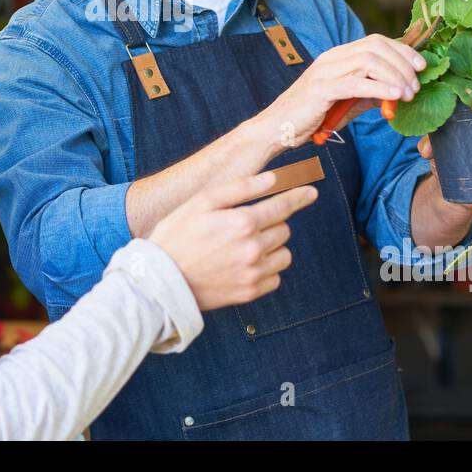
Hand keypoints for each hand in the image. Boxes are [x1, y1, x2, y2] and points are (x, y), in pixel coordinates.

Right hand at [149, 171, 317, 310]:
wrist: (162, 281)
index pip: (283, 206)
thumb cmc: (178, 236)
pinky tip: (245, 264)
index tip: (310, 192)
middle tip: (246, 224)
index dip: (298, 196)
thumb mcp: (202, 202)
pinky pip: (275, 277)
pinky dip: (266, 269)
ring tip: (245, 246)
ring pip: (283, 254)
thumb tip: (272, 179)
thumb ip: (240, 188)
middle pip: (283, 229)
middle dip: (271, 223)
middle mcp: (253, 248)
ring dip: (272, 247)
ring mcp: (253, 273)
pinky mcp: (250, 292)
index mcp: (242, 222)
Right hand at [255, 35, 425, 147]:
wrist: (277, 128)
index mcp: (338, 56)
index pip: (376, 41)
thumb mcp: (347, 102)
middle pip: (376, 47)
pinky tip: (395, 97)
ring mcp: (325, 71)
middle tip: (417, 86)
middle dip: (403, 64)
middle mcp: (332, 58)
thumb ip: (370, 94)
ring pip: (369, 61)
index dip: (402, 51)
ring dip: (395, 77)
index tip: (421, 67)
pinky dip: (379, 88)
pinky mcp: (321, 89)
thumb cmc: (310, 115)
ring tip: (408, 94)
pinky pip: (356, 83)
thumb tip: (399, 94)